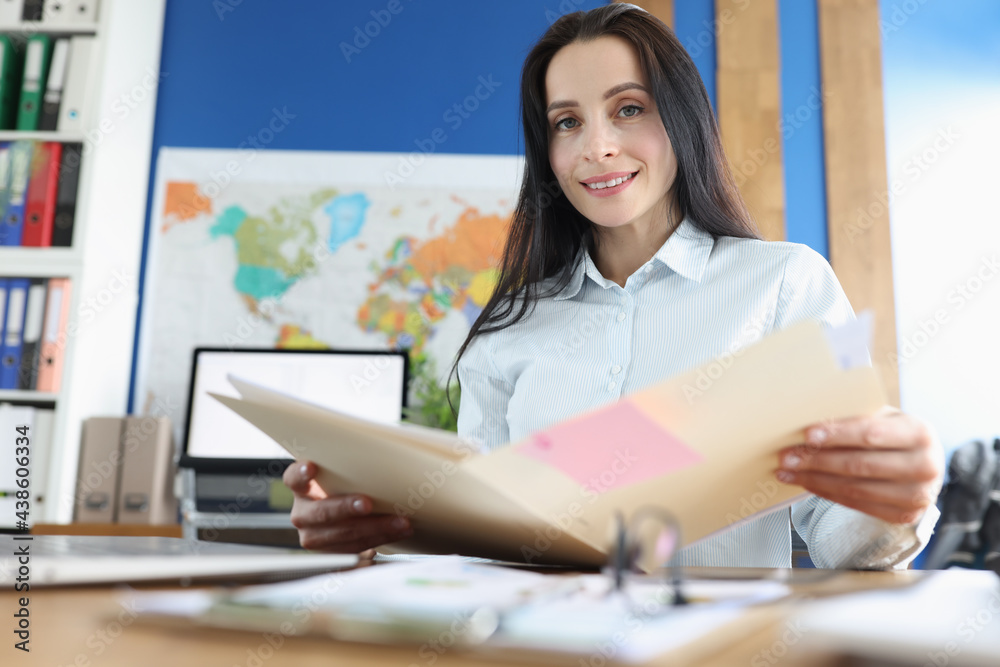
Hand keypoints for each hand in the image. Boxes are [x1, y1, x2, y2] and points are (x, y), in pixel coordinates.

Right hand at [283, 460, 412, 555]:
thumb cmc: (348, 486)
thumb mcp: (343, 475)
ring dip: (374, 529)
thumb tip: (383, 457)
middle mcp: (302, 514)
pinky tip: (396, 533)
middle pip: (321, 513)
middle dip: (346, 508)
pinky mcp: (331, 554)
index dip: (301, 473)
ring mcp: (314, 536)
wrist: (347, 515)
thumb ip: (351, 468)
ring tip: (399, 522)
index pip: (294, 478)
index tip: (311, 466)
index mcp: (301, 488)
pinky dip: (379, 541)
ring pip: (341, 535)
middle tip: (368, 503)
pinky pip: (355, 550)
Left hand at [776, 407, 943, 524]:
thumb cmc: (896, 434)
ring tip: (788, 470)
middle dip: (817, 460)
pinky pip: (855, 503)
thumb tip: (810, 415)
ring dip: (814, 479)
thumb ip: (857, 415)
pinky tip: (805, 482)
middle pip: (859, 464)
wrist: (923, 464)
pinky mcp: (902, 515)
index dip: (837, 434)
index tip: (807, 434)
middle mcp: (925, 467)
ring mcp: (916, 496)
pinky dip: (825, 492)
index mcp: (920, 433)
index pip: (871, 434)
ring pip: (853, 487)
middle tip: (787, 455)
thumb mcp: (884, 417)